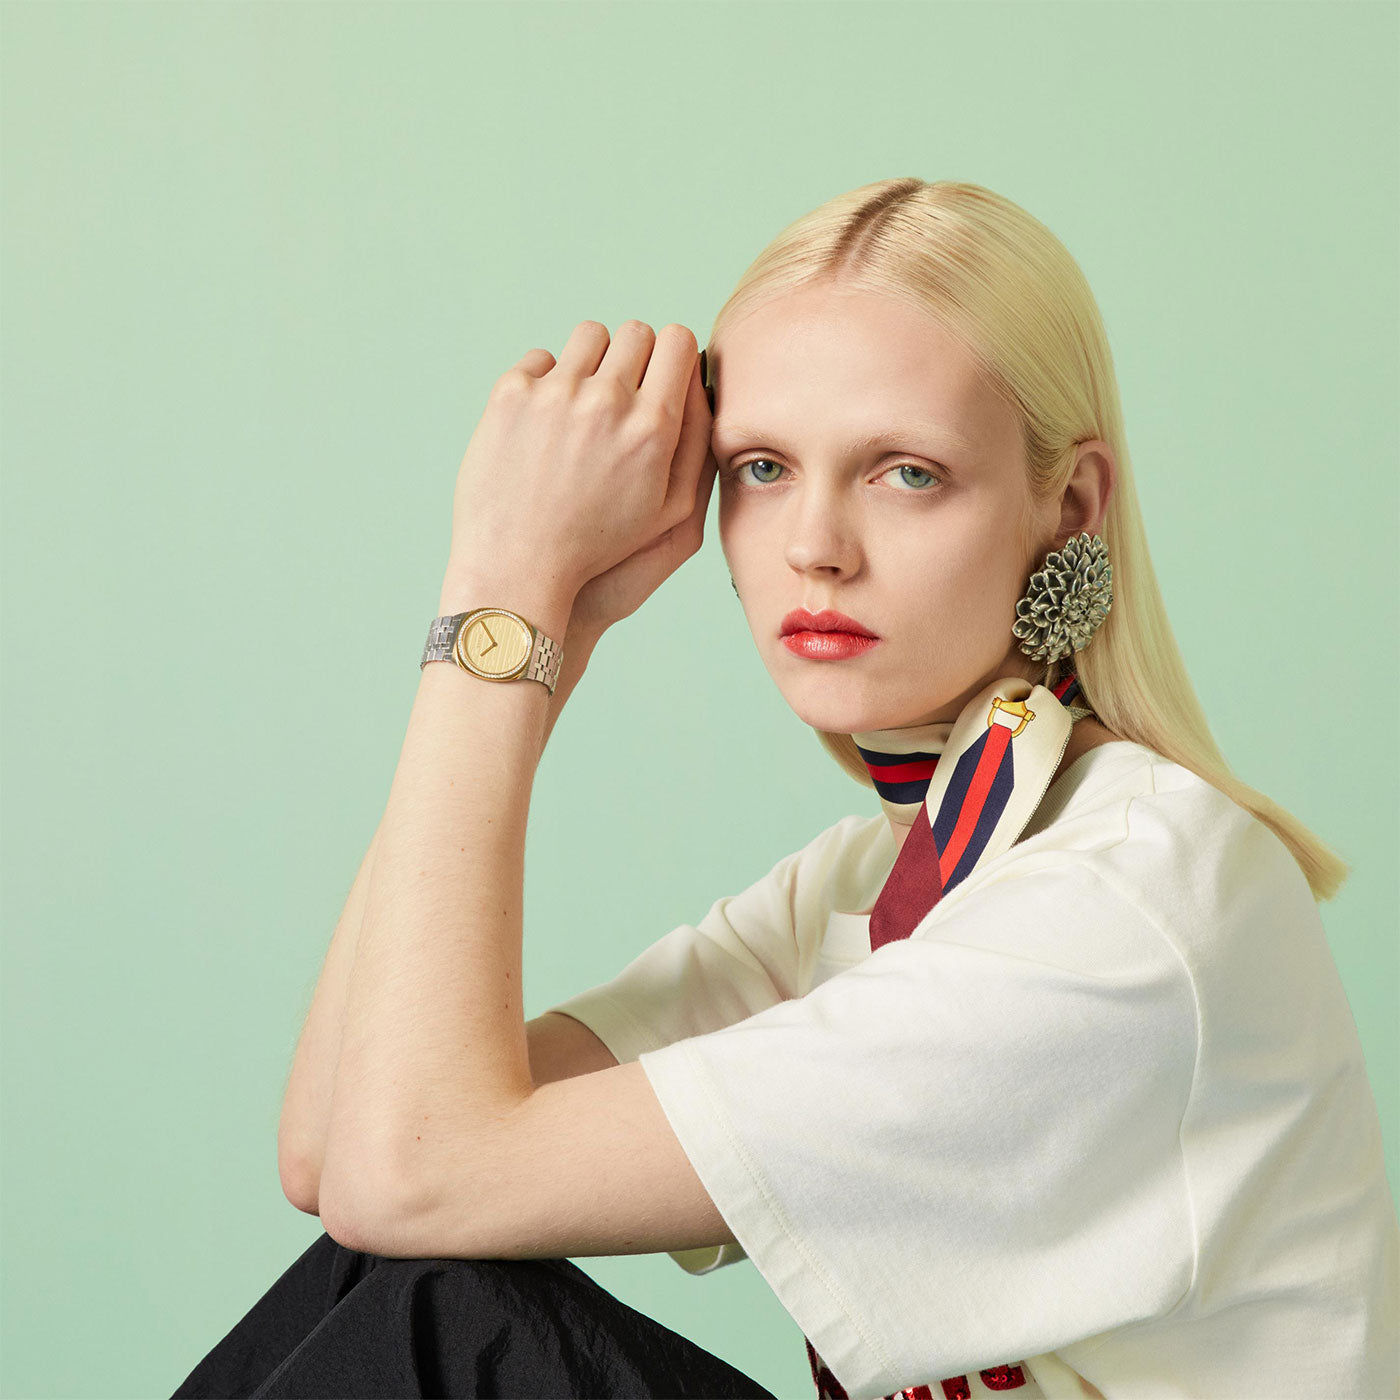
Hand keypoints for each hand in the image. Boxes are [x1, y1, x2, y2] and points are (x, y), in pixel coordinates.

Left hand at [447, 322, 715, 621]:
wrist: (519, 565)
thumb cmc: (598, 547)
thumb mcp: (671, 512)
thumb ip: (694, 441)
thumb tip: (696, 378)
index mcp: (652, 427)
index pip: (678, 341)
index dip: (674, 355)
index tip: (663, 374)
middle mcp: (606, 400)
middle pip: (637, 332)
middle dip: (638, 356)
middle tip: (625, 392)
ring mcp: (554, 392)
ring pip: (590, 336)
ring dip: (594, 360)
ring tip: (586, 402)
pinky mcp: (511, 393)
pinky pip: (541, 359)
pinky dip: (547, 381)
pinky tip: (547, 421)